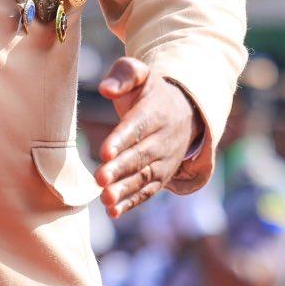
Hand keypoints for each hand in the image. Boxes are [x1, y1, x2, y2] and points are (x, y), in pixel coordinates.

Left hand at [96, 57, 203, 217]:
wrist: (184, 111)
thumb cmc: (151, 92)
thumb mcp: (142, 74)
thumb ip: (124, 75)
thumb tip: (106, 89)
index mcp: (156, 112)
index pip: (137, 127)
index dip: (121, 139)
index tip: (104, 151)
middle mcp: (163, 139)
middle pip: (140, 156)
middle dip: (120, 169)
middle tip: (99, 179)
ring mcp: (164, 160)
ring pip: (145, 177)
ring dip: (125, 190)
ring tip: (106, 199)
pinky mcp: (161, 176)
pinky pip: (147, 191)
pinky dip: (131, 202)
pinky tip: (113, 211)